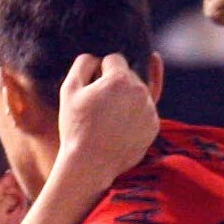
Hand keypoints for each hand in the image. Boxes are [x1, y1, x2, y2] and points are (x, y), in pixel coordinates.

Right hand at [51, 52, 158, 199]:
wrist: (90, 165)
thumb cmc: (76, 127)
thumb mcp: (69, 89)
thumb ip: (83, 63)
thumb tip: (97, 57)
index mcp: (120, 79)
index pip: (114, 59)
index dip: (100, 72)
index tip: (92, 88)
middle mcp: (140, 91)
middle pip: (129, 75)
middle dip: (116, 84)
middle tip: (99, 106)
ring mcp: (150, 110)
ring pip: (138, 93)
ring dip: (126, 99)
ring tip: (108, 119)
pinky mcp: (154, 126)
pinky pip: (145, 111)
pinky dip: (134, 115)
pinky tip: (118, 127)